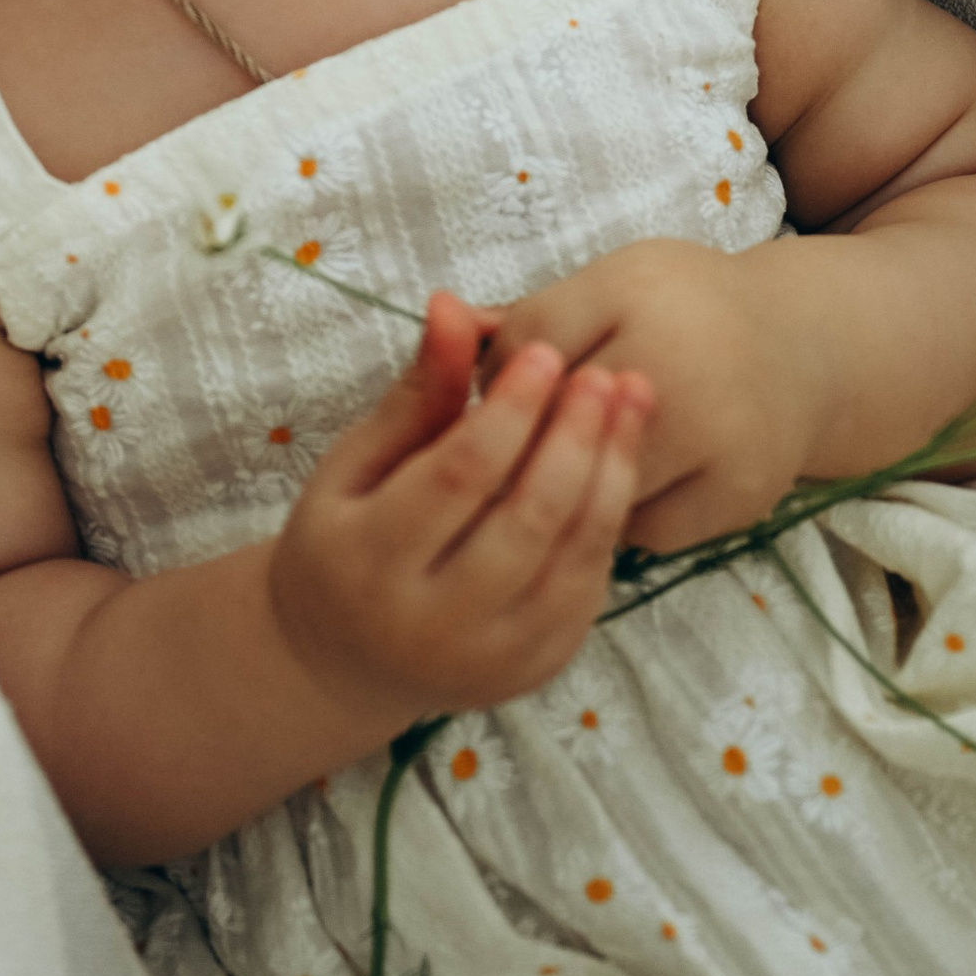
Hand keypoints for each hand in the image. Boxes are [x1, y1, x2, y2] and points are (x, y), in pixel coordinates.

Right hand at [267, 293, 651, 726]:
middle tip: (605, 375)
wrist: (344, 660)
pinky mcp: (533, 670)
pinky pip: (588, 590)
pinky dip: (610, 521)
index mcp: (370, 561)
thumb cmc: (344, 540)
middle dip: (573, 440)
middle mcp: (430, 624)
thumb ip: (417, 392)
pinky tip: (620, 463)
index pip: (458, 477)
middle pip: (525, 522)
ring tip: (632, 405)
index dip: (508, 411)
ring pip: (570, 559)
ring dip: (610, 475)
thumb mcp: (358, 462)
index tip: (545, 352)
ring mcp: (489, 659)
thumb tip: (453, 305)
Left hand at [484, 240, 824, 554]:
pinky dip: (618, 522)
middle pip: (559, 426)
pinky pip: (643, 531)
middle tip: (502, 453)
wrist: (803, 349)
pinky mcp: (737, 495)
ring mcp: (714, 436)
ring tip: (548, 479)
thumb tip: (440, 318)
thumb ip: (529, 315)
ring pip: (596, 488)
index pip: (528, 348)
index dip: (498, 376)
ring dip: (564, 489)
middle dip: (521, 441)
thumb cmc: (685, 308)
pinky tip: (609, 500)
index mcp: (637, 292)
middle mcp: (679, 363)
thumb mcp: (613, 284)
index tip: (496, 390)